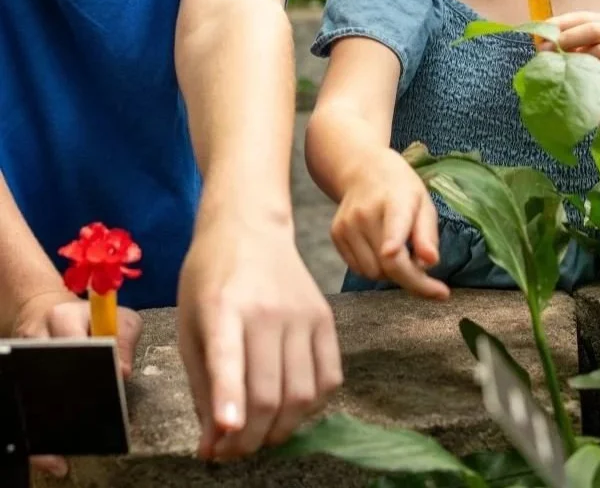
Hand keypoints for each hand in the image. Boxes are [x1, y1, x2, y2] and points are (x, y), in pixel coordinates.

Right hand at [11, 289, 141, 478]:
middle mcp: (36, 338)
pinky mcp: (18, 376)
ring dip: (52, 420)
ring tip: (71, 443)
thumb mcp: (118, 317)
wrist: (48, 311)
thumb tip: (123, 372)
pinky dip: (40, 433)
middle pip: (49, 373)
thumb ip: (125, 337)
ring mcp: (21, 360)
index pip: (74, 344)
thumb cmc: (90, 319)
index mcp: (61, 317)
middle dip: (70, 399)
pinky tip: (53, 457)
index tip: (111, 382)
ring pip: (33, 393)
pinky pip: (26, 406)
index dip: (93, 367)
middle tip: (91, 419)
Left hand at [177, 219, 341, 460]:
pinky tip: (290, 407)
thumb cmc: (210, 278)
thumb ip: (202, 387)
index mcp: (223, 307)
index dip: (229, 399)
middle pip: (267, 393)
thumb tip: (214, 446)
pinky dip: (311, 406)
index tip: (227, 434)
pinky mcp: (325, 317)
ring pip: (301, 394)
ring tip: (259, 436)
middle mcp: (267, 309)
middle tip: (232, 453)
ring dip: (280, 430)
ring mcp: (301, 312)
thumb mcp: (190, 326)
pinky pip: (329, 378)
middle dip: (248, 439)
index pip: (228, 357)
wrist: (248, 227)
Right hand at [332, 148, 449, 300]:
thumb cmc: (401, 190)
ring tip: (400, 253)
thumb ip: (427, 235)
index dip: (392, 244)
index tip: (392, 252)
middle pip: (388, 264)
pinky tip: (381, 250)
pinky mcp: (336, 234)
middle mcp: (365, 212)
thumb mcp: (423, 204)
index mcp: (395, 200)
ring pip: (372, 273)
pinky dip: (374, 269)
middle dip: (412, 280)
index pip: (393, 225)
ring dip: (391, 274)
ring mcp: (347, 224)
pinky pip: (358, 269)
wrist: (363, 170)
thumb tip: (430, 262)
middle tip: (429, 281)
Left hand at [542, 11, 599, 74]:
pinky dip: (593, 74)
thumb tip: (541, 39)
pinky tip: (579, 80)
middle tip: (548, 49)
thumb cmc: (592, 70)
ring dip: (578, 58)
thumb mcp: (576, 52)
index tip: (543, 32)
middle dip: (568, 38)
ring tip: (561, 66)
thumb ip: (562, 42)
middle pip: (594, 29)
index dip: (561, 23)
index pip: (583, 17)